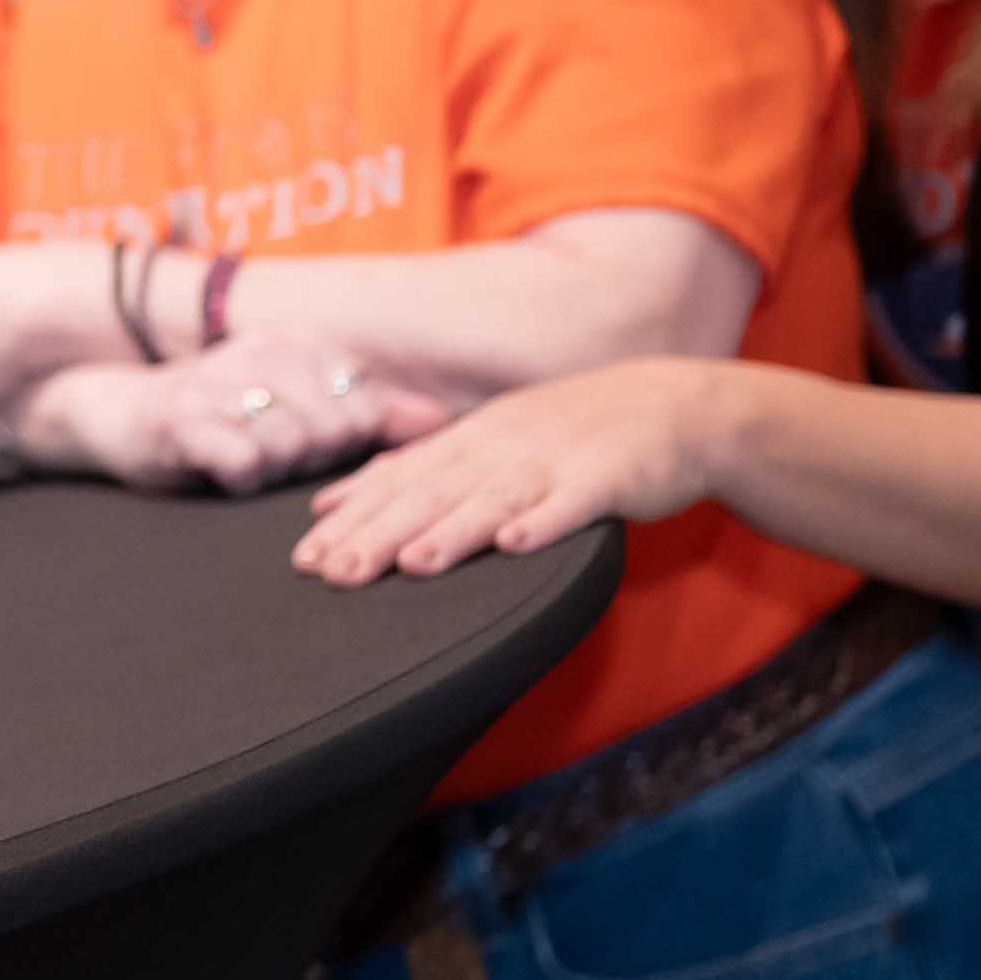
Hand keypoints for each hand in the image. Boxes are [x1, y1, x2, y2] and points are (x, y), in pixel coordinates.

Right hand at [25, 335, 442, 494]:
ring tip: (239, 455)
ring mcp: (220, 381)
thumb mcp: (298, 406)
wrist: (116, 411)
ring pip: (292, 448)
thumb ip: (372, 413)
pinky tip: (218, 469)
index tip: (302, 440)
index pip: (366, 407)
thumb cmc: (221, 415)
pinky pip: (245, 463)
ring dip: (269, 470)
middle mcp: (263, 350)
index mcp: (300, 342)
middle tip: (266, 452)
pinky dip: (237, 478)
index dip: (343, 443)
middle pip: (335, 431)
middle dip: (308, 459)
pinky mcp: (183, 420)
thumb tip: (444, 423)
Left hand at [295, 360, 731, 584]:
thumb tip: (331, 502)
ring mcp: (557, 459)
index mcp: (470, 440)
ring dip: (453, 531)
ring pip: (496, 498)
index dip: (351, 518)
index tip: (305, 558)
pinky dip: (547, 521)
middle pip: (434, 493)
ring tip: (412, 563)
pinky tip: (517, 544)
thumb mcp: (484, 440)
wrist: (675, 407)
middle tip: (334, 572)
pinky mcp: (613, 475)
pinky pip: (577, 502)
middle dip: (382, 532)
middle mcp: (503, 446)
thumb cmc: (570, 434)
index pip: (398, 481)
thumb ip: (413, 471)